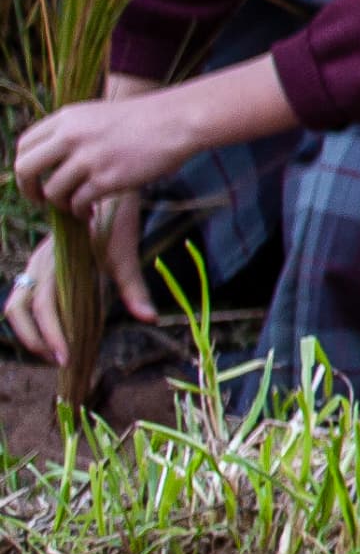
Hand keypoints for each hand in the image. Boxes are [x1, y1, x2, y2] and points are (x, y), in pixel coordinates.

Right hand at [5, 195, 154, 363]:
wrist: (105, 193)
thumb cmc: (116, 224)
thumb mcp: (126, 255)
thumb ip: (133, 288)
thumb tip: (151, 319)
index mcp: (55, 262)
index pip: (42, 306)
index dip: (50, 335)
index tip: (65, 358)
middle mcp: (38, 264)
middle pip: (18, 309)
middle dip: (35, 339)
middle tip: (61, 361)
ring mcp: (34, 264)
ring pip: (15, 304)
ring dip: (30, 331)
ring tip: (55, 351)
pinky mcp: (38, 265)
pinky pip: (24, 296)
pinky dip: (32, 319)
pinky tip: (55, 332)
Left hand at [15, 86, 201, 224]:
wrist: (178, 120)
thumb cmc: (146, 119)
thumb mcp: (99, 115)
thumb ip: (73, 132)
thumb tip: (53, 159)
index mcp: (67, 118)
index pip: (24, 144)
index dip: (25, 165)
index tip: (35, 179)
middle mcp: (71, 136)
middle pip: (26, 168)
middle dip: (29, 189)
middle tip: (40, 199)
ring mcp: (88, 158)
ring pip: (53, 191)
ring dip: (61, 203)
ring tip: (76, 206)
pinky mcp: (107, 178)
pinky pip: (78, 202)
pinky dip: (81, 211)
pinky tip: (91, 211)